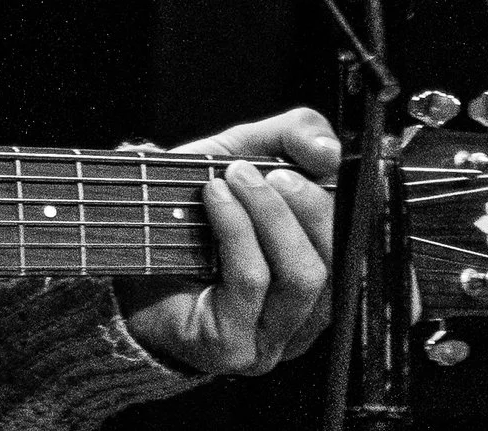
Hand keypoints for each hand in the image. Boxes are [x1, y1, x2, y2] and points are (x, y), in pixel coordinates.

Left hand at [115, 107, 339, 378]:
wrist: (124, 261)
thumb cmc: (188, 213)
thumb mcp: (237, 156)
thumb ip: (286, 139)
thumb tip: (329, 147)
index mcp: (322, 267)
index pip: (363, 237)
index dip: (354, 197)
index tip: (322, 156)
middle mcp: (309, 311)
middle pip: (341, 259)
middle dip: (308, 204)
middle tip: (268, 169)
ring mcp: (276, 338)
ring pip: (304, 276)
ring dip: (271, 216)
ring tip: (235, 177)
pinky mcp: (236, 347)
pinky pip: (252, 283)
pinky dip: (236, 232)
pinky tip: (214, 199)